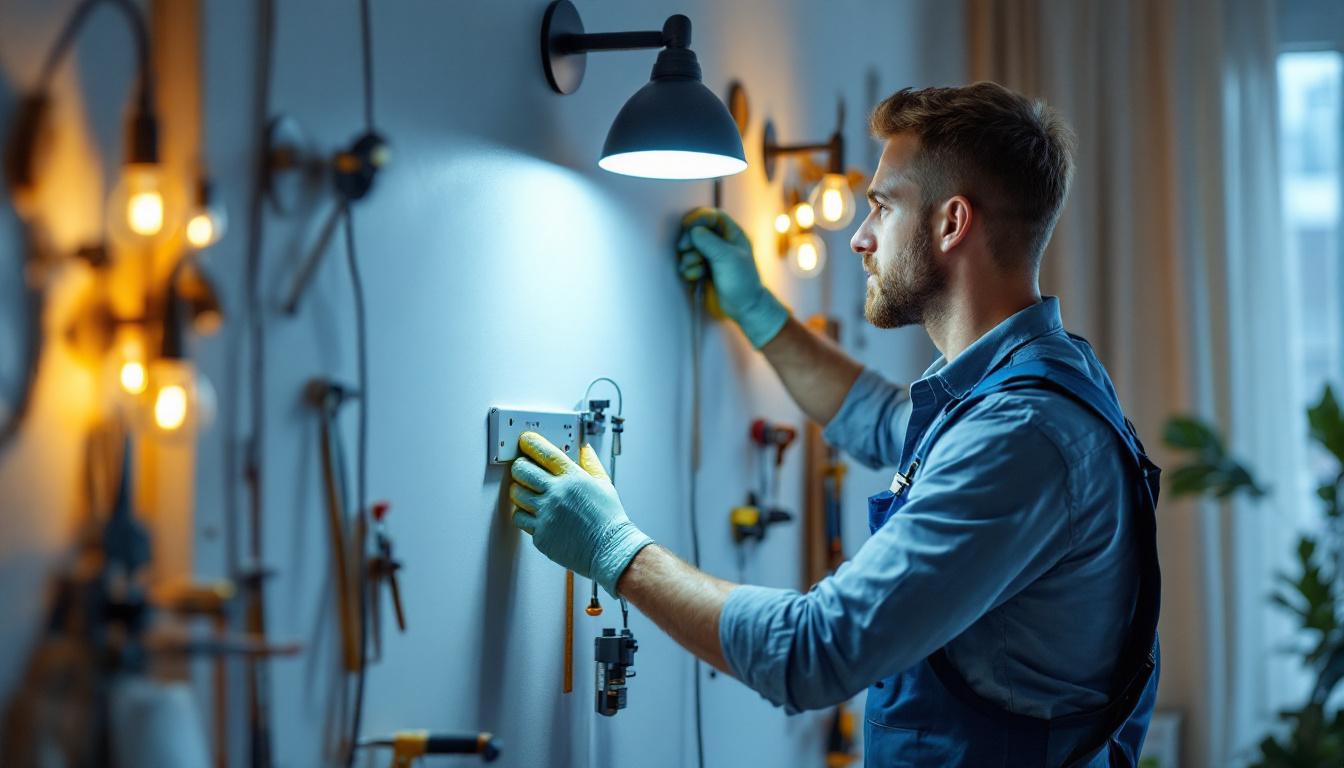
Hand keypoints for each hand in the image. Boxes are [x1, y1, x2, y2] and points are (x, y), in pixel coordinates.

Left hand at [509, 432, 652, 596]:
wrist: (610, 549)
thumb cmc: (609, 519)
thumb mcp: (604, 484)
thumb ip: (591, 464)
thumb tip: (584, 449)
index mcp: (573, 478)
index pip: (544, 452)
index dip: (530, 443)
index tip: (525, 441)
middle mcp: (557, 493)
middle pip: (521, 470)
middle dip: (520, 466)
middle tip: (523, 468)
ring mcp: (546, 514)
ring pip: (515, 493)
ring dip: (519, 490)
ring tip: (528, 492)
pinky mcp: (540, 533)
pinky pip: (520, 518)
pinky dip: (523, 514)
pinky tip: (534, 513)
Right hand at [677, 207, 788, 347]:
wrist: (744, 308)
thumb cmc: (742, 281)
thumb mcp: (727, 257)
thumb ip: (709, 241)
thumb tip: (692, 230)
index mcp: (731, 234)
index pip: (711, 217)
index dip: (698, 218)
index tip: (687, 225)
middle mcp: (720, 243)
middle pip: (695, 231)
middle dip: (689, 240)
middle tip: (685, 248)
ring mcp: (710, 257)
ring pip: (688, 249)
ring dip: (688, 258)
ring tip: (698, 269)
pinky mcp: (702, 271)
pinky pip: (687, 265)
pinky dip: (688, 270)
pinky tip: (696, 278)